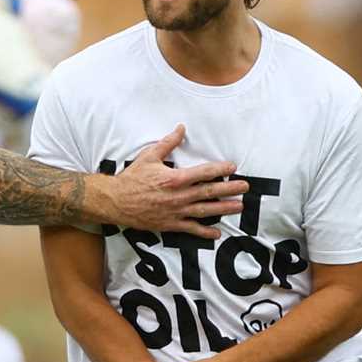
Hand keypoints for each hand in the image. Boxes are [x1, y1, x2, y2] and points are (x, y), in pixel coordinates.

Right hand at [102, 125, 244, 237]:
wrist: (116, 201)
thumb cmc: (132, 178)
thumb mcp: (149, 156)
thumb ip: (168, 143)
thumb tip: (181, 128)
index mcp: (175, 178)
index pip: (203, 172)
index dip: (220, 169)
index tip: (232, 167)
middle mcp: (179, 196)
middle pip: (209, 192)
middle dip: (229, 189)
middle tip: (244, 187)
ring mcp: (176, 211)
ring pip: (205, 210)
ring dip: (223, 209)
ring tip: (239, 207)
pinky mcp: (170, 224)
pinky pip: (191, 229)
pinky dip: (204, 232)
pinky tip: (217, 233)